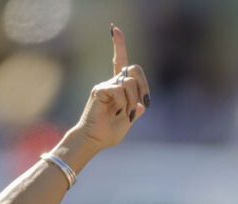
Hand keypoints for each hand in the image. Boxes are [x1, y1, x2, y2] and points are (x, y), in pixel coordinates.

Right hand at [73, 24, 149, 151]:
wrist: (94, 140)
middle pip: (134, 69)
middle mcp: (111, 83)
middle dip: (143, 85)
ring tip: (125, 113)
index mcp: (118, 88)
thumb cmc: (109, 133)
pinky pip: (119, 90)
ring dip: (132, 100)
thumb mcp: (128, 120)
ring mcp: (105, 85)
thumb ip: (136, 109)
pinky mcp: (100, 90)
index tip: (115, 29)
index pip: (120, 62)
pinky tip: (118, 111)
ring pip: (129, 82)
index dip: (118, 45)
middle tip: (141, 103)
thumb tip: (142, 104)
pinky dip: (123, 103)